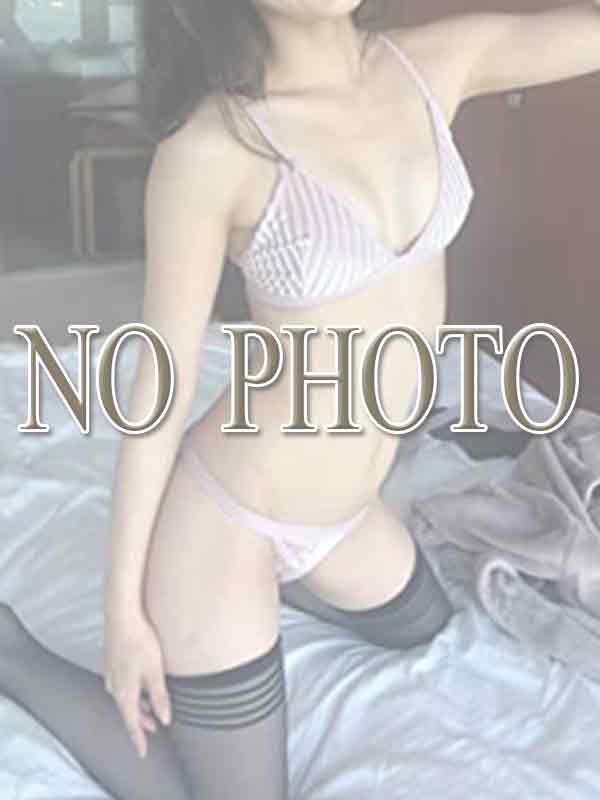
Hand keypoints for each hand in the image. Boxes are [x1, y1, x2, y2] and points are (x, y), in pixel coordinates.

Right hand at [103, 607, 171, 758]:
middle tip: (153, 730)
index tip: (143, 752)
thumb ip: (159, 696)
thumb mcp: (155, 670)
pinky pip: (121, 685)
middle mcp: (113, 686)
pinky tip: (140, 687)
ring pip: (124, 697)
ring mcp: (110, 673)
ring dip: (137, 706)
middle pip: (127, 710)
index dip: (138, 738)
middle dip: (140, 722)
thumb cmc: (140, 641)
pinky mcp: (112, 661)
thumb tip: (165, 719)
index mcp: (123, 692)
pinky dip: (132, 692)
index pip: (131, 722)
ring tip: (151, 711)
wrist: (121, 615)